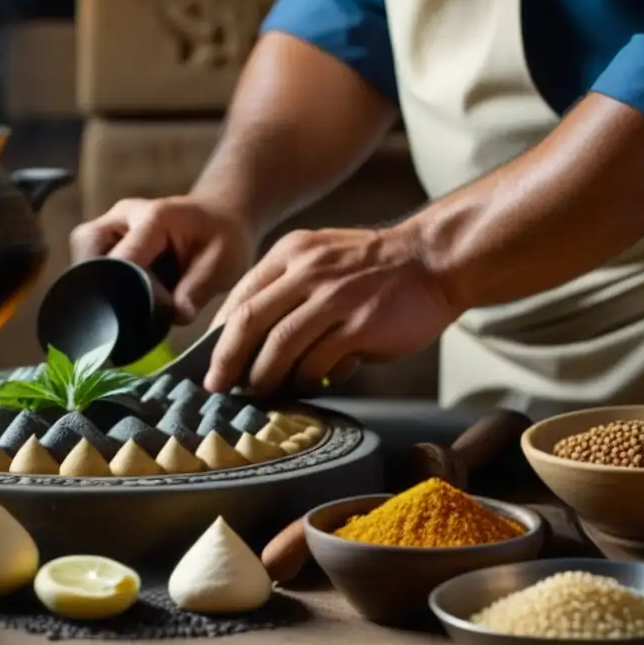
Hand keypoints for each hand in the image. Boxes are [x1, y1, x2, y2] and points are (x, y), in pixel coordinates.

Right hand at [70, 195, 255, 322]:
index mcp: (155, 218)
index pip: (122, 255)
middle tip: (109, 314)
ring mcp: (114, 222)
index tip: (123, 318)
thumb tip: (174, 316)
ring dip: (91, 278)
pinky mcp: (109, 234)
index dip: (119, 288)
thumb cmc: (224, 239)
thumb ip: (197, 290)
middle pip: (87, 243)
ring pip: (83, 248)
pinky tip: (112, 298)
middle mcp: (126, 215)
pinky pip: (89, 254)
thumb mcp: (222, 265)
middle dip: (93, 280)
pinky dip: (96, 276)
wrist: (221, 218)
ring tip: (111, 307)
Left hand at [204, 226, 457, 393]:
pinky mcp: (360, 325)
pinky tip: (308, 385)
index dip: (219, 336)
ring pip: (280, 346)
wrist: (434, 260)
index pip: (240, 297)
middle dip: (227, 360)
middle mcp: (308, 271)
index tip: (210, 363)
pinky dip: (307, 380)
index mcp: (291, 253)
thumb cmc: (371, 269)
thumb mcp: (320, 257)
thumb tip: (244, 338)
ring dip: (265, 376)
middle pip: (249, 321)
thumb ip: (284, 287)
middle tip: (218, 387)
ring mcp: (335, 297)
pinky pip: (319, 362)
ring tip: (262, 391)